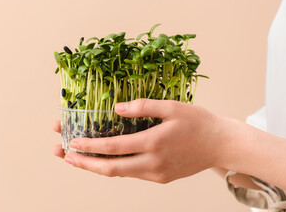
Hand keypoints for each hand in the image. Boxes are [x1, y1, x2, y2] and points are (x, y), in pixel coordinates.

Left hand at [52, 99, 231, 182]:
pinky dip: (116, 168)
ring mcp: (157, 174)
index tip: (71, 143)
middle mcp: (152, 164)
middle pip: (110, 169)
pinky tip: (107, 160)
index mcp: (154, 143)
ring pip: (120, 174)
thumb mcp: (172, 107)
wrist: (221, 144)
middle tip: (65, 156)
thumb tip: (116, 109)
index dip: (89, 146)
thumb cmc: (199, 122)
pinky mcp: (161, 178)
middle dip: (84, 164)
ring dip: (97, 167)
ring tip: (78, 160)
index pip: (113, 148)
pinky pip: (133, 174)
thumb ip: (142, 107)